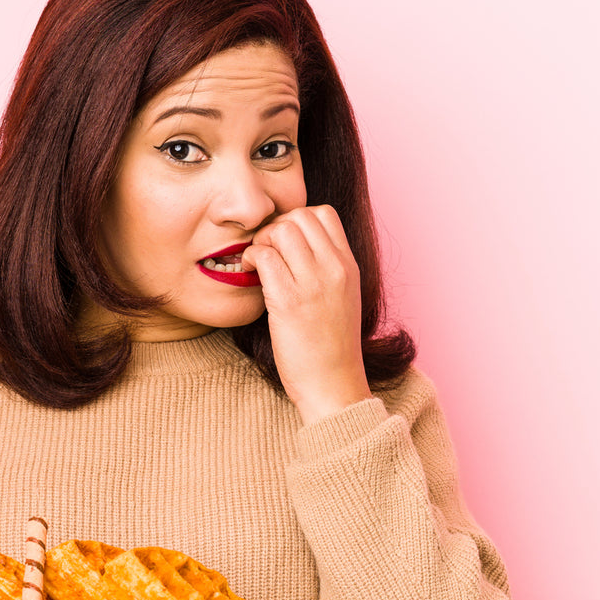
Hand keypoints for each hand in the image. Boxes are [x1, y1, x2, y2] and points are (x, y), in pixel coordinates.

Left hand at [239, 205, 371, 423]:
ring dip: (262, 241)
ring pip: (281, 230)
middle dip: (275, 227)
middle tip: (267, 251)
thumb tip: (298, 248)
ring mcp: (313, 284)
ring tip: (258, 262)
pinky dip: (251, 258)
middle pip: (299, 216)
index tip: (285, 242)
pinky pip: (264, 256)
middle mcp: (334, 269)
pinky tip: (250, 273)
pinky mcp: (289, 301)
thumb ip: (327, 270)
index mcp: (349, 266)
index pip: (324, 213)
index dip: (297, 219)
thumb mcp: (343, 298)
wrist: (334, 385)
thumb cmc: (332, 348)